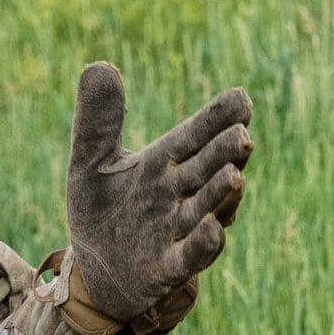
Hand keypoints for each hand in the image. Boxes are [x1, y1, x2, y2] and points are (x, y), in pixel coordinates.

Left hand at [61, 61, 253, 334]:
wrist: (95, 270)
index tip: (241, 98)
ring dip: (221, 195)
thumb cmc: (102, 211)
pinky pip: (189, 257)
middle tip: (242, 134)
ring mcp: (177, 232)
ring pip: (206, 209)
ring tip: (234, 177)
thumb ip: (98, 120)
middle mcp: (178, 195)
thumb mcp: (91, 162)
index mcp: (164, 164)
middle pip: (207, 169)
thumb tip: (99, 64)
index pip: (195, 136)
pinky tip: (215, 229)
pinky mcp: (167, 268)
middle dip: (225, 154)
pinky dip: (203, 244)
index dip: (218, 118)